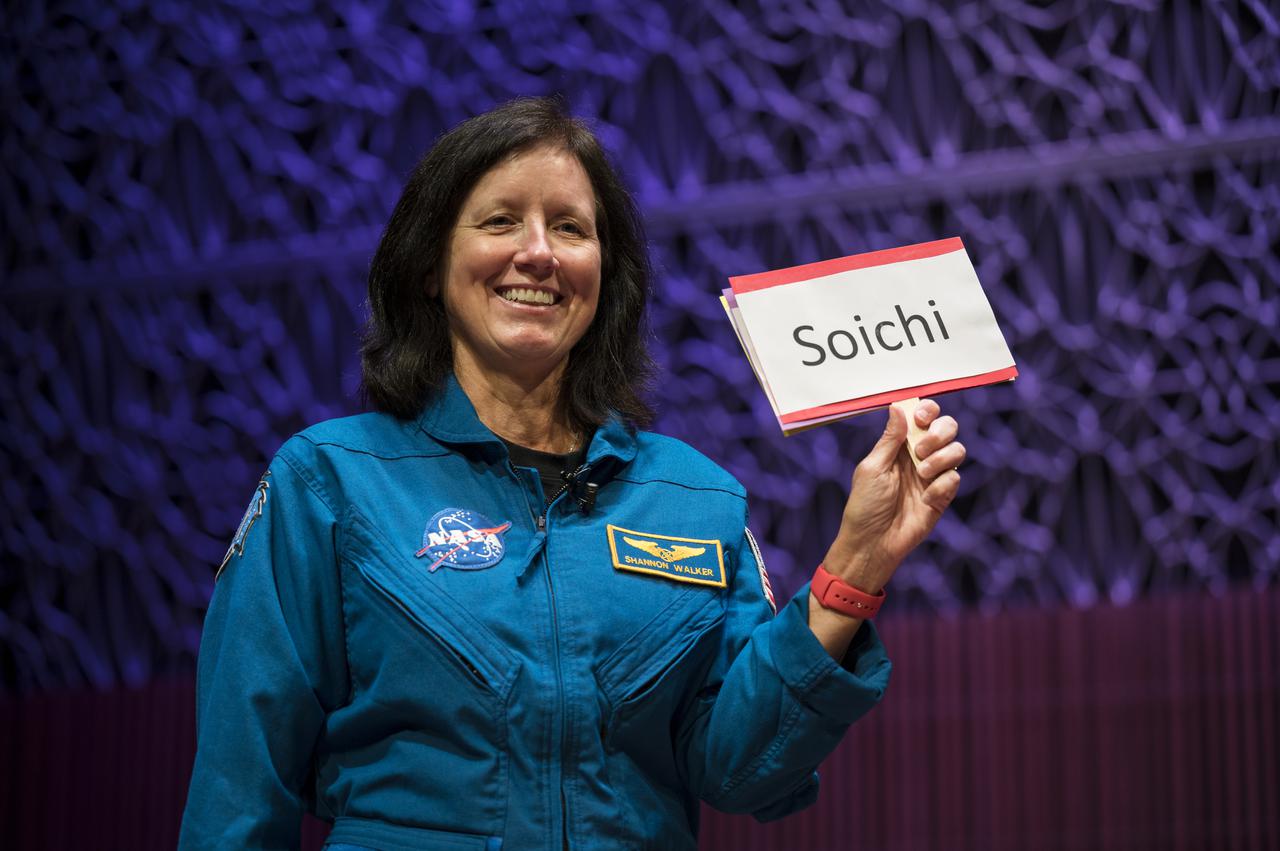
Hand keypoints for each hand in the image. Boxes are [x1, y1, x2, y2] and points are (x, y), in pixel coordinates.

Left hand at [822, 399, 964, 593]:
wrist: (873, 543)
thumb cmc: (865, 505)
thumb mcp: (873, 468)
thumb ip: (890, 439)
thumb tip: (898, 406)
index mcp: (899, 445)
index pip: (922, 417)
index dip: (927, 411)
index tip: (920, 419)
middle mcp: (919, 456)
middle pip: (947, 427)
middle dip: (939, 432)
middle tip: (920, 450)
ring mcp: (933, 475)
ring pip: (957, 450)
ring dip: (942, 457)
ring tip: (921, 473)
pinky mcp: (943, 496)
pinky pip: (955, 478)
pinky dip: (941, 485)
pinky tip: (925, 499)